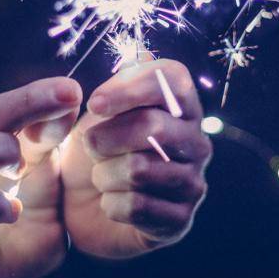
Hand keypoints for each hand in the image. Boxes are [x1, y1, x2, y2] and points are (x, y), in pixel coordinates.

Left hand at [60, 58, 211, 258]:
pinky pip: (138, 207)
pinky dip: (111, 204)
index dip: (130, 87)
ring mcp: (192, 181)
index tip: (94, 104)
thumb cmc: (93, 149)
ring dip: (104, 174)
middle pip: (151, 125)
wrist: (83, 206)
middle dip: (105, 137)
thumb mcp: (94, 114)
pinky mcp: (180, 220)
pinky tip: (111, 203)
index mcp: (180, 106)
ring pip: (140, 169)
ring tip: (102, 175)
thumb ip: (116, 84)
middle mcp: (195, 139)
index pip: (173, 78)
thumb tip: (142, 57)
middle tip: (90, 145)